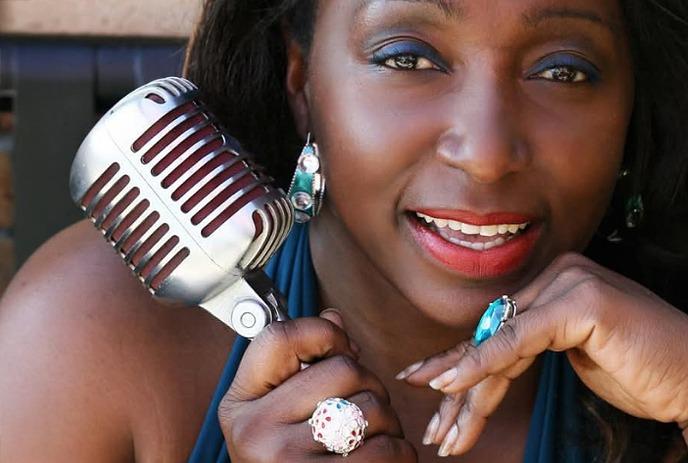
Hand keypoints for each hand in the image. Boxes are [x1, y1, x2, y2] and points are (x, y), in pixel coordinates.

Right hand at [219, 310, 417, 461]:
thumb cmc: (290, 461)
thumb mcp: (278, 413)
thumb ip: (304, 364)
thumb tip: (334, 319)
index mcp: (240, 404)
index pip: (279, 336)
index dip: (322, 333)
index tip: (339, 349)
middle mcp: (254, 432)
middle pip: (343, 369)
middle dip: (368, 383)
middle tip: (363, 405)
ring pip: (373, 408)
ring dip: (388, 420)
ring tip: (372, 436)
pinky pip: (389, 450)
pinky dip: (399, 451)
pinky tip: (382, 458)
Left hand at [397, 252, 687, 455]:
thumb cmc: (643, 369)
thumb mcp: (574, 356)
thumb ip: (531, 345)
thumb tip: (482, 358)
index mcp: (555, 280)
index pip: (499, 326)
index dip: (463, 360)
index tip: (429, 383)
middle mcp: (558, 274)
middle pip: (494, 334)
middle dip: (457, 381)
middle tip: (432, 421)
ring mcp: (568, 282)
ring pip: (500, 342)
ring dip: (466, 390)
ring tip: (441, 430)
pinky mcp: (579, 302)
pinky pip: (518, 340)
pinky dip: (482, 364)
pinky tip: (450, 385)